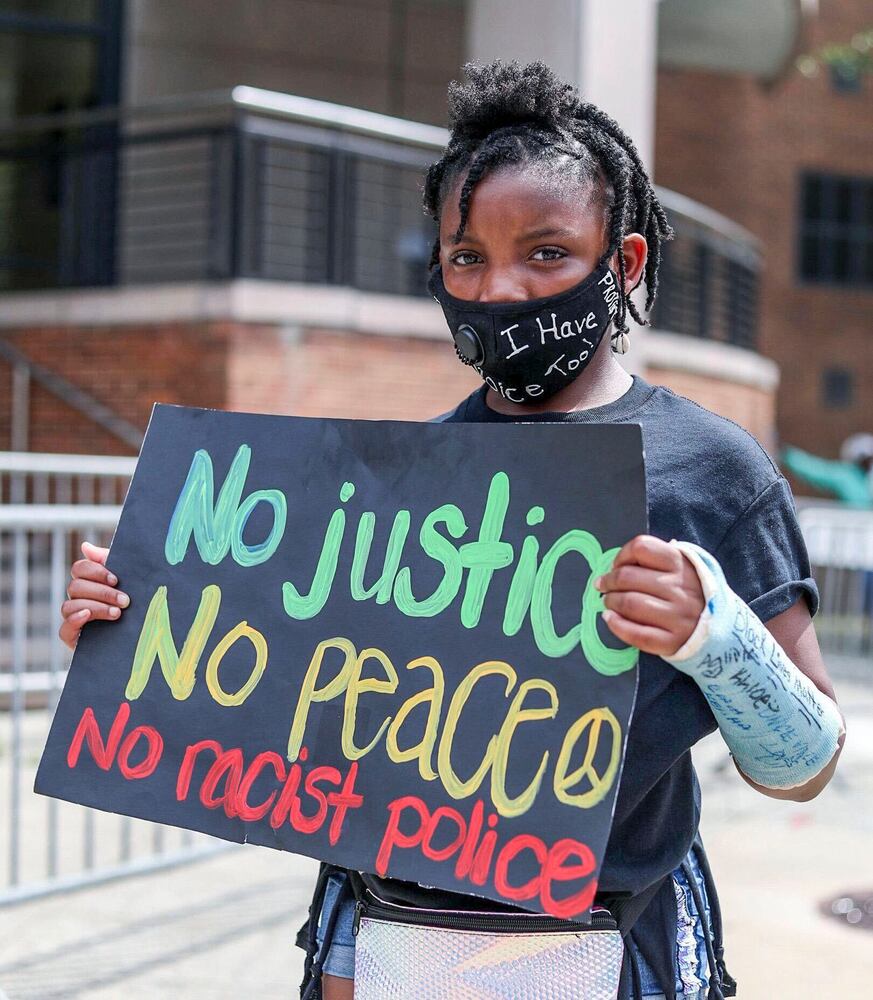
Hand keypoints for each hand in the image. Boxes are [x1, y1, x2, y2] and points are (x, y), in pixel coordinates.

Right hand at [58, 541, 129, 649]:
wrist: (143, 636)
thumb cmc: (135, 604)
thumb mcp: (127, 580)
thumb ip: (108, 560)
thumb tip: (85, 546)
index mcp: (89, 582)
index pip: (80, 568)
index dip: (96, 572)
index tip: (116, 579)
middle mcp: (78, 598)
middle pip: (76, 586)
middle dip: (102, 593)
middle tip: (125, 600)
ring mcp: (74, 618)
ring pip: (70, 606)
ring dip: (95, 607)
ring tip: (117, 613)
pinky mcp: (73, 637)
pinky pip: (64, 629)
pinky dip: (75, 620)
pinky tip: (88, 615)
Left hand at [594, 534, 704, 657]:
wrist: (715, 626)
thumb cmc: (686, 592)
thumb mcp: (679, 567)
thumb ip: (652, 561)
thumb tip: (614, 567)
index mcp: (680, 564)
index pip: (642, 548)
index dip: (622, 555)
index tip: (616, 565)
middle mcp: (680, 588)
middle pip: (628, 577)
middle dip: (609, 581)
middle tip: (603, 586)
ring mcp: (677, 616)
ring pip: (630, 604)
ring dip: (610, 601)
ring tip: (608, 602)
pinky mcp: (671, 641)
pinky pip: (637, 634)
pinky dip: (616, 625)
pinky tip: (610, 619)